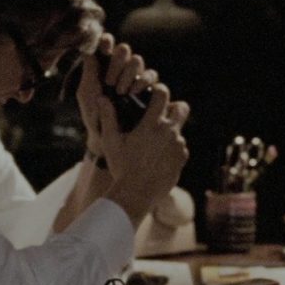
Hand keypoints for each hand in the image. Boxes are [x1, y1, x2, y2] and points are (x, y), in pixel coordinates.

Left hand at [78, 33, 158, 155]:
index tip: (104, 46)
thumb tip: (88, 49)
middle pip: (124, 50)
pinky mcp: (148, 89)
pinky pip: (151, 75)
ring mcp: (134, 78)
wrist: (107, 137)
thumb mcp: (86, 93)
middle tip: (109, 81)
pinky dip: (143, 80)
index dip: (106, 41)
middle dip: (117, 62)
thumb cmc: (93, 115)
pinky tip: (133, 92)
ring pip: (137, 61)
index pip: (107, 45)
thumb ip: (89, 72)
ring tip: (120, 91)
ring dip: (128, 72)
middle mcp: (120, 69)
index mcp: (103, 66)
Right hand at [98, 82, 190, 221]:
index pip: (163, 94)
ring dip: (170, 132)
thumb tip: (102, 98)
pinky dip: (172, 149)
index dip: (159, 90)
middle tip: (161, 115)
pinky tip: (158, 158)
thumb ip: (108, 117)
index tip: (153, 95)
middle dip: (173, 107)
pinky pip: (180, 147)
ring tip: (154, 143)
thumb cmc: (121, 167)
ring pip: (179, 129)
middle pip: (182, 107)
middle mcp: (169, 132)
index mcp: (151, 124)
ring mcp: (178, 146)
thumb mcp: (111, 142)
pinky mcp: (182, 159)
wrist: (137, 194)